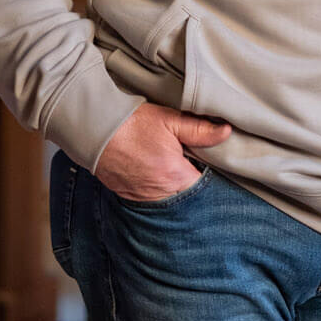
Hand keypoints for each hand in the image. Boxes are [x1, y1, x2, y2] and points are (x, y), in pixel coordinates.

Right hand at [95, 103, 231, 200]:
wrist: (93, 130)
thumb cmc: (131, 124)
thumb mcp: (169, 120)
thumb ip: (200, 130)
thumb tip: (226, 132)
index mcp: (174, 175)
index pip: (205, 186)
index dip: (211, 175)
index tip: (213, 165)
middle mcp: (159, 193)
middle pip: (188, 196)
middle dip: (193, 182)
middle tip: (193, 164)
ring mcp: (142, 197)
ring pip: (169, 199)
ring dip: (175, 188)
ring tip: (173, 167)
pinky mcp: (128, 196)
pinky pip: (151, 198)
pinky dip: (157, 189)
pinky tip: (156, 172)